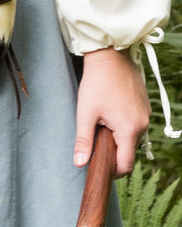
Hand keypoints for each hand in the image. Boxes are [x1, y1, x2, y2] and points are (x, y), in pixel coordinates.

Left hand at [74, 47, 150, 178]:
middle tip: (96, 140)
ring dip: (119, 137)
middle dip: (114, 151)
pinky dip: (124, 125)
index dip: (112, 171)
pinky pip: (136, 124)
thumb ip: (84, 140)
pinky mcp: (145, 105)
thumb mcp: (85, 112)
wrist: (110, 55)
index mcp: (129, 129)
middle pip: (129, 151)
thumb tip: (80, 164)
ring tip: (102, 123)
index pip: (125, 164)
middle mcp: (143, 124)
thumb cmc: (96, 82)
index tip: (99, 166)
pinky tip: (111, 112)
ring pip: (133, 137)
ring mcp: (146, 114)